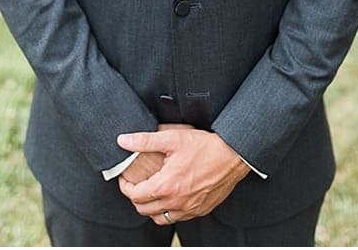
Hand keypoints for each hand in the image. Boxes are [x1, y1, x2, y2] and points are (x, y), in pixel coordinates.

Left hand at [116, 128, 249, 224]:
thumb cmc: (204, 146)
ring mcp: (190, 209)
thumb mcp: (171, 138)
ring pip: (160, 219)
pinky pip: (178, 218)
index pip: (135, 195)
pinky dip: (168, 211)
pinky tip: (170, 196)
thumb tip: (123, 141)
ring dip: (151, 208)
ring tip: (150, 192)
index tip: (124, 178)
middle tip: (135, 184)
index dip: (125, 186)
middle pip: (144, 210)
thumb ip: (144, 141)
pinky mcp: (201, 210)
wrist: (233, 156)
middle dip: (135, 197)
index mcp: (167, 186)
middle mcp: (177, 202)